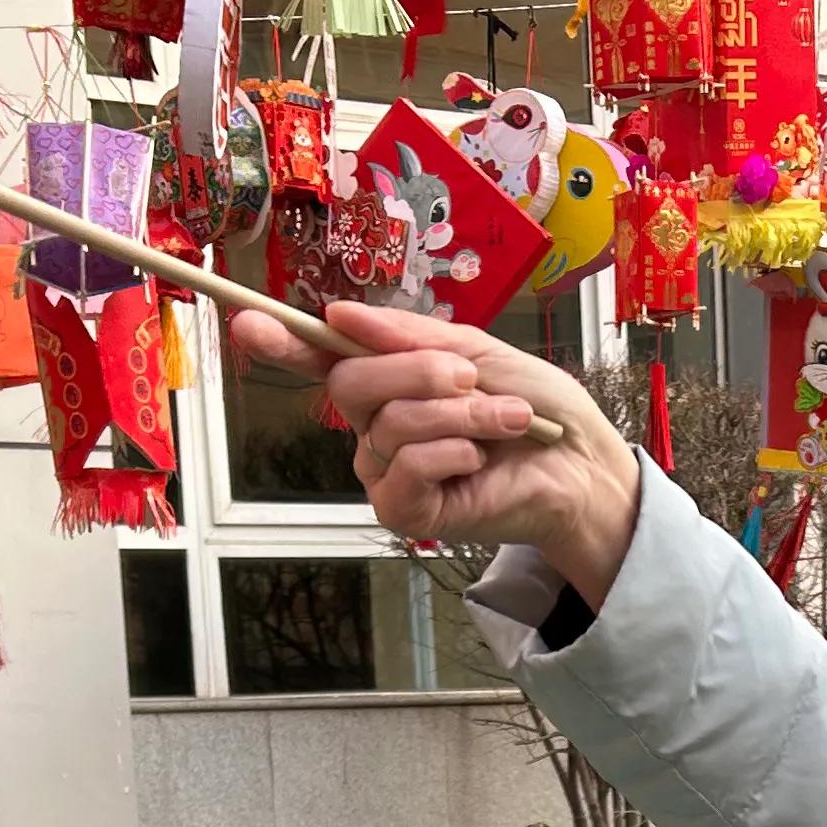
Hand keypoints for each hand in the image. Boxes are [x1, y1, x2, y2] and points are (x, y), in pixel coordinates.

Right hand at [224, 301, 643, 607]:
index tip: (247, 320)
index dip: (284, 341)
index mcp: (388, 381)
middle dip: (419, 371)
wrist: (579, 462)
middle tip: (470, 379)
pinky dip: (452, 452)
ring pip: (387, 423)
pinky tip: (480, 461)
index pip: (323, 359)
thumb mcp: (475, 351)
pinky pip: (405, 467)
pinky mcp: (404, 511)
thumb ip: (408, 336)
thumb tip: (338, 315)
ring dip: (458, 413)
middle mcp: (375, 427)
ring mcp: (386, 471)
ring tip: (504, 420)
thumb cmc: (535, 406)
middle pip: (352, 382)